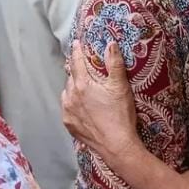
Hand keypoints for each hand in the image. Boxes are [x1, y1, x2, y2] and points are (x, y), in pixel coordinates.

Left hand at [61, 40, 142, 161]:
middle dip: (76, 71)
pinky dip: (72, 103)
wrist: (116, 145)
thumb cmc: (120, 115)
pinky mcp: (69, 124)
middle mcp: (70, 97)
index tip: (76, 44)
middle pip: (71, 77)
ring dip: (73, 88)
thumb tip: (110, 45)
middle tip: (84, 68)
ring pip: (67, 93)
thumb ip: (114, 64)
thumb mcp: (120, 87)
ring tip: (84, 89)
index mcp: (82, 85)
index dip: (77, 51)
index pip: (77, 62)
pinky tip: (82, 106)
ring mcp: (68, 112)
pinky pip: (67, 108)